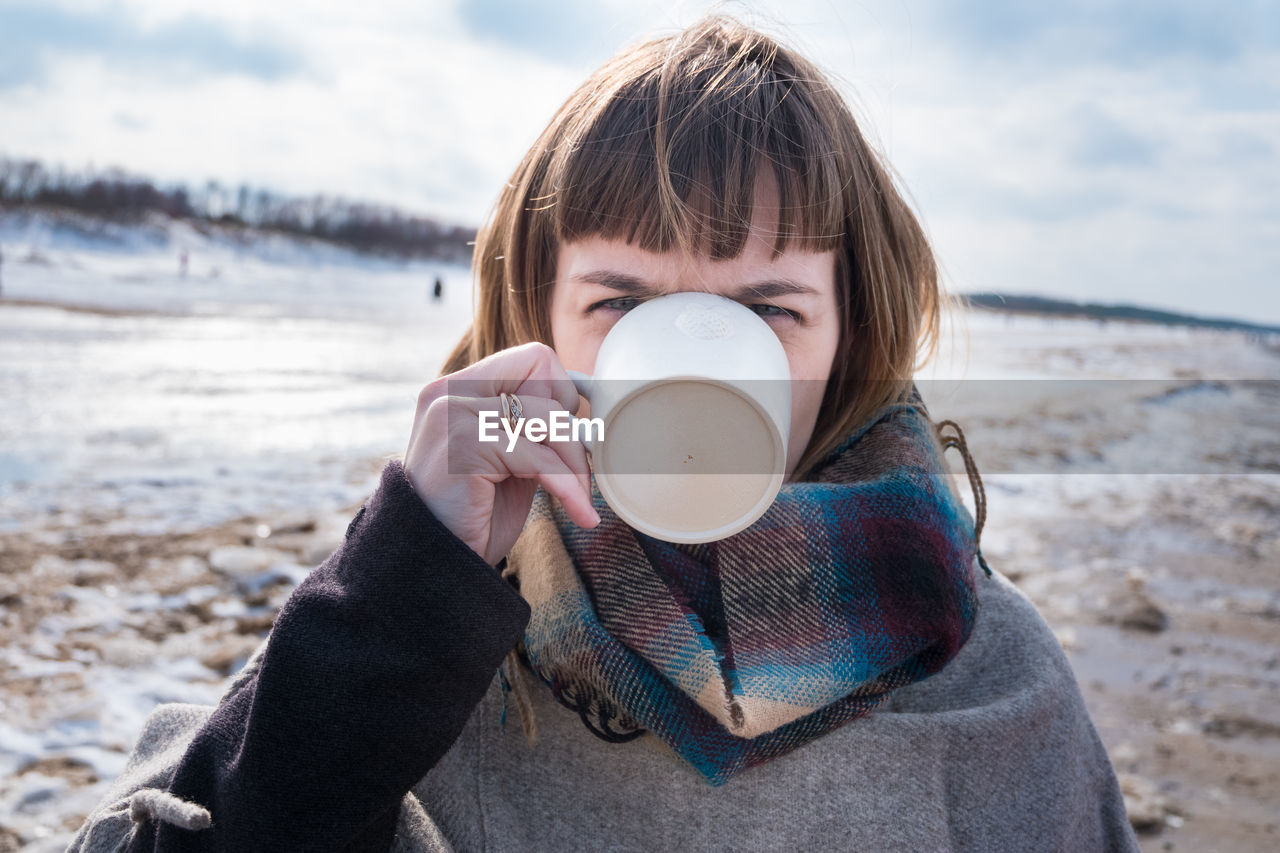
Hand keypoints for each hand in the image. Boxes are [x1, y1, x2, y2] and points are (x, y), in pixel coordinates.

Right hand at [404, 342, 598, 564]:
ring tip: (579, 501)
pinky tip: (579, 513)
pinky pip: (539, 457)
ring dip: (574, 466)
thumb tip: (581, 409)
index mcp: (459, 389)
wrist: (435, 565)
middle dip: (573, 431)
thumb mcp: (509, 459)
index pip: (534, 359)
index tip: (566, 440)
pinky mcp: (463, 446)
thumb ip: (532, 429)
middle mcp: (450, 392)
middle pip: (545, 378)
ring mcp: (452, 415)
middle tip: (580, 477)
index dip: (560, 396)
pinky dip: (568, 487)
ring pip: (548, 418)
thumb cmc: (474, 515)